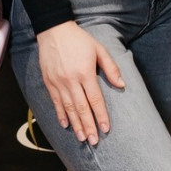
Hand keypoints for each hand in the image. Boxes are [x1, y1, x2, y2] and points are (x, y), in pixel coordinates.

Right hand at [37, 21, 125, 145]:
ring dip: (75, 124)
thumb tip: (121, 84)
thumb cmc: (79, 40)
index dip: (101, 115)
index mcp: (85, 73)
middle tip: (93, 141)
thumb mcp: (99, 49)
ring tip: (82, 137)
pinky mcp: (48, 82)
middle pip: (81, 108)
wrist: (53, 30)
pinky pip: (55, 102)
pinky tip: (66, 125)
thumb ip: (110, 68)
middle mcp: (70, 80)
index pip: (95, 99)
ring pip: (68, 108)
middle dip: (88, 126)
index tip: (105, 129)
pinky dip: (61, 114)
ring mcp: (58, 82)